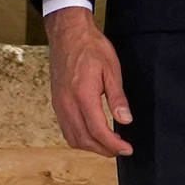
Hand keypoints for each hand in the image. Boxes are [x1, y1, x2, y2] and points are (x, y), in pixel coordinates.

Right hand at [44, 3, 133, 158]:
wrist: (68, 34)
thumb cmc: (91, 48)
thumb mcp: (111, 70)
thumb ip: (117, 98)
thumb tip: (125, 120)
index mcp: (83, 95)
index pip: (98, 130)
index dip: (114, 144)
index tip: (127, 149)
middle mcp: (67, 103)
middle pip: (84, 139)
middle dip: (104, 150)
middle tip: (121, 150)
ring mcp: (59, 104)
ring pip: (73, 137)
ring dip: (91, 146)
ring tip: (107, 145)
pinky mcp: (57, 102)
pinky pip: (66, 129)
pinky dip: (79, 138)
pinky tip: (91, 135)